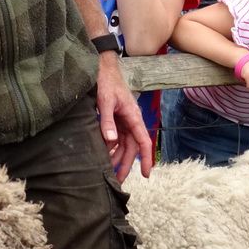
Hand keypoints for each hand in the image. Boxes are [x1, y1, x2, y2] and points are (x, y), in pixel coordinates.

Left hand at [95, 53, 152, 181]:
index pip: (143, 141)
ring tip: (108, 171)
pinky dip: (111, 147)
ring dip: (117, 157)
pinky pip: (116, 137)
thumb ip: (107, 120)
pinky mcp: (115, 119)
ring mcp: (123, 120)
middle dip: (126, 164)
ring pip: (123, 144)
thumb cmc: (107, 82)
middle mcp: (131, 120)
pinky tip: (104, 154)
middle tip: (118, 180)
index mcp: (133, 116)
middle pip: (132, 147)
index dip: (145, 158)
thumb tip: (110, 140)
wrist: (102, 68)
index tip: (145, 174)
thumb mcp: (105, 100)